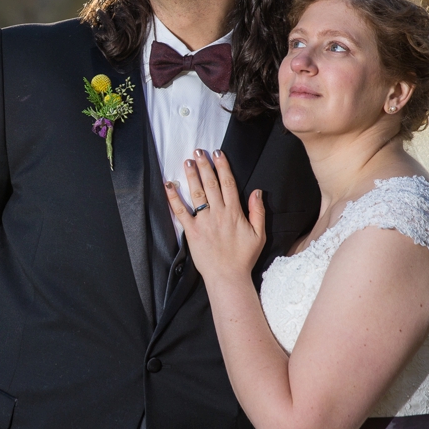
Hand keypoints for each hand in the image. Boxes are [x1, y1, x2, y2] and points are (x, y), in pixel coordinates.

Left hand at [164, 149, 265, 277]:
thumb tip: (257, 191)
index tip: (217, 153)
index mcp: (235, 212)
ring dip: (192, 176)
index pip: (228, 183)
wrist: (228, 276)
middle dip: (205, 166)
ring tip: (187, 162)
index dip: (222, 166)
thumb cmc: (244, 257)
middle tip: (199, 151)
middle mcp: (218, 213)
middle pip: (211, 184)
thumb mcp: (259, 234)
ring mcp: (204, 222)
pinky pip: (181, 212)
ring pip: (197, 194)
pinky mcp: (191, 231)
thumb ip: (258, 212)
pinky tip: (169, 185)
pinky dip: (173, 198)